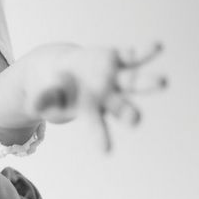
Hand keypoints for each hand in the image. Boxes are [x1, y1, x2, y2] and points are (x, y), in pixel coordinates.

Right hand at [32, 43, 166, 151]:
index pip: (96, 126)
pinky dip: (144, 52)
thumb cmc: (53, 92)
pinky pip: (133, 56)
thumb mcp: (44, 98)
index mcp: (89, 111)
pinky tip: (156, 47)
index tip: (105, 151)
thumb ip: (43, 100)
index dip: (100, 137)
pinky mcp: (117, 60)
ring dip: (148, 83)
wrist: (60, 71)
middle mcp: (107, 98)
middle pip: (121, 108)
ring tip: (162, 82)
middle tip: (135, 119)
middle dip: (128, 113)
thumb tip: (36, 104)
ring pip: (134, 82)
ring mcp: (114, 79)